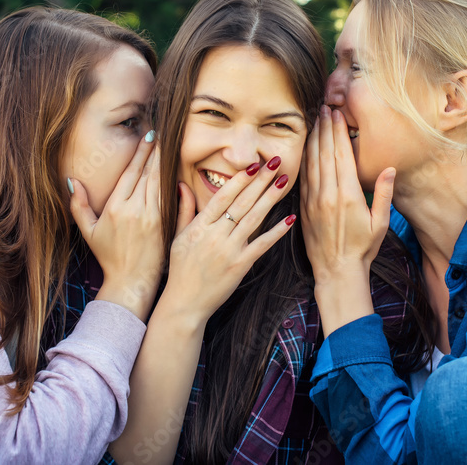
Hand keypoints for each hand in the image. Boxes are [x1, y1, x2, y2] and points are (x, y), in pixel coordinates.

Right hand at [69, 132, 163, 321]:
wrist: (131, 281)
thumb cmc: (108, 256)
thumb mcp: (88, 231)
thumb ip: (79, 205)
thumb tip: (72, 181)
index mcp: (115, 207)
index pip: (131, 172)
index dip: (141, 152)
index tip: (148, 135)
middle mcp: (135, 209)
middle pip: (148, 172)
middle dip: (156, 151)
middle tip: (164, 131)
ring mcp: (152, 216)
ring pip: (161, 182)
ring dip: (166, 162)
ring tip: (171, 144)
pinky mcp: (165, 224)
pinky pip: (170, 197)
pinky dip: (173, 181)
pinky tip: (177, 169)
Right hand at [158, 157, 295, 327]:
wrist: (184, 303)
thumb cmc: (180, 270)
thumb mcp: (177, 237)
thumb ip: (184, 210)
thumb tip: (182, 185)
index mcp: (200, 226)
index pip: (222, 196)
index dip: (239, 179)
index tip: (253, 165)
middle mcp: (215, 235)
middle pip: (242, 203)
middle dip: (260, 181)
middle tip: (275, 162)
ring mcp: (229, 250)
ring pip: (253, 218)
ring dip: (270, 198)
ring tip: (283, 181)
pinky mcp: (240, 265)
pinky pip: (262, 245)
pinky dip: (277, 231)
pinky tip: (289, 218)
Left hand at [300, 106, 394, 334]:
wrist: (337, 272)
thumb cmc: (362, 248)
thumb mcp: (380, 223)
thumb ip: (383, 194)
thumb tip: (389, 168)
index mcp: (349, 196)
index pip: (342, 155)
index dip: (339, 132)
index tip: (337, 114)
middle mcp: (328, 195)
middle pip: (325, 153)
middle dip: (324, 128)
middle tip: (324, 108)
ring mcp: (313, 201)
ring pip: (311, 162)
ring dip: (313, 139)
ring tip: (315, 119)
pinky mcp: (303, 208)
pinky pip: (303, 177)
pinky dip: (304, 158)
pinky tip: (305, 146)